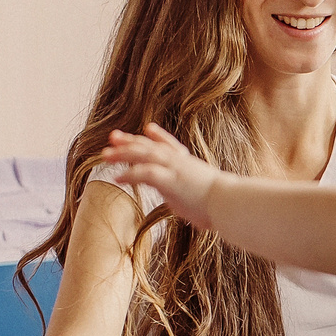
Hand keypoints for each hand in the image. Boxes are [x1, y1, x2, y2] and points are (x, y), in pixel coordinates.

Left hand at [98, 124, 222, 225]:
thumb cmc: (224, 205)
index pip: (170, 145)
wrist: (230, 203)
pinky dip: (129, 174)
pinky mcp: (169, 180)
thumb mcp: (208, 194)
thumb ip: (196, 194)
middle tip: (112, 138)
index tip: (146, 130)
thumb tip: (194, 206)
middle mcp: (179, 162)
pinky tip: (116, 177)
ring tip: (105, 155)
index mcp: (189, 163)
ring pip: (143, 154)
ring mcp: (174, 169)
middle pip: (150, 146)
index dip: (156, 136)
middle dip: (130, 140)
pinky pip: (144, 173)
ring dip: (123, 153)